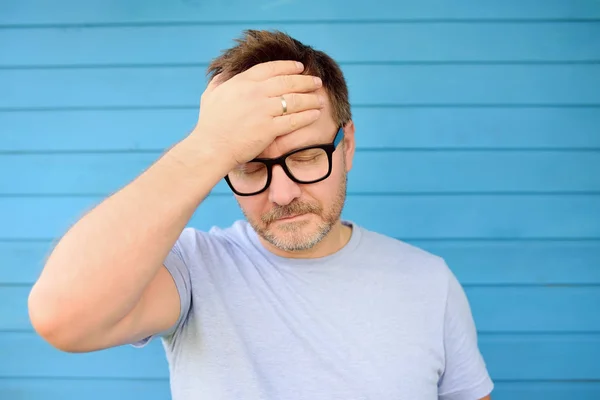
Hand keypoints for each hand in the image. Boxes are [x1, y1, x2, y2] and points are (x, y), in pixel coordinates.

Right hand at [190, 61, 323, 166]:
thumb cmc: (209, 124)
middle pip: (288, 82)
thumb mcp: (211, 94)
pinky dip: (307, 116)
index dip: (288, 66)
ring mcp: (263, 110)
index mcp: (242, 82)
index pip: (271, 68)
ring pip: (294, 100)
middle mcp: (254, 93)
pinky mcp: (269, 129)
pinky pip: (294, 120)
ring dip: (310, 98)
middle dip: (306, 81)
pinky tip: (315, 114)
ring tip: (320, 99)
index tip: (300, 67)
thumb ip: (220, 81)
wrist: (211, 148)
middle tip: (317, 82)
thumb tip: (225, 72)